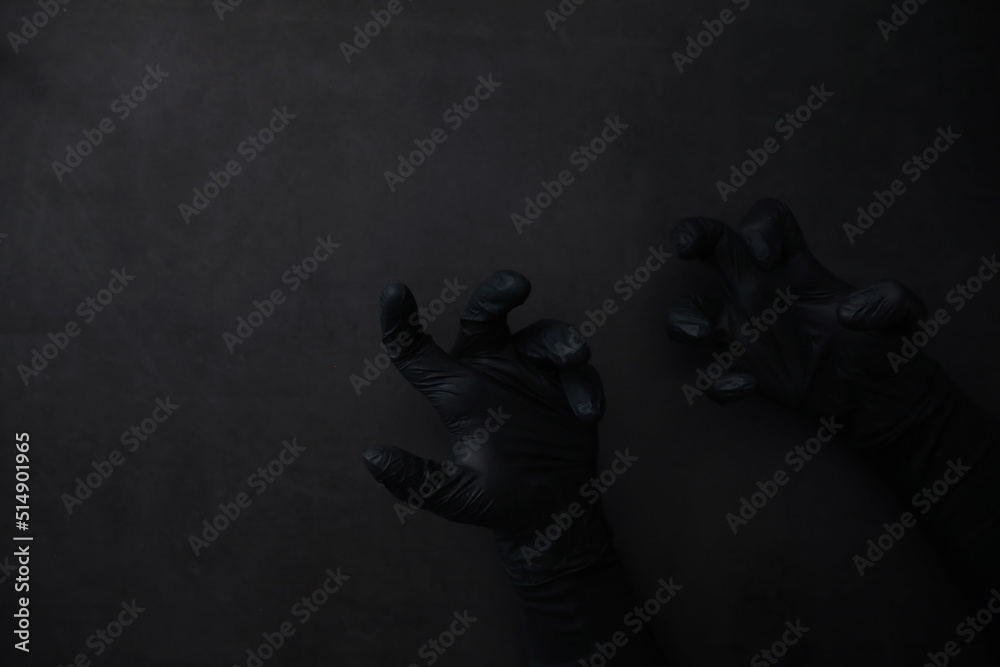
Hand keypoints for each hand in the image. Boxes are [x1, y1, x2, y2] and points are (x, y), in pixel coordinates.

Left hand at [363, 269, 612, 584]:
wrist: (552, 513)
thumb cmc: (497, 500)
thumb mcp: (455, 495)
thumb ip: (417, 480)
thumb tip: (372, 456)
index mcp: (455, 389)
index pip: (417, 349)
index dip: (401, 319)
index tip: (393, 290)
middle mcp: (491, 371)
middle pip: (486, 315)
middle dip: (499, 292)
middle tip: (520, 285)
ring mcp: (532, 375)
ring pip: (542, 337)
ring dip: (560, 342)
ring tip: (576, 357)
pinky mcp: (567, 387)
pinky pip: (577, 373)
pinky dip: (584, 386)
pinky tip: (586, 414)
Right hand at [668, 197, 946, 447]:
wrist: (873, 395)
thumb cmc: (882, 345)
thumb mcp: (904, 318)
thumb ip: (890, 304)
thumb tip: (851, 312)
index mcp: (795, 265)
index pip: (767, 221)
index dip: (759, 229)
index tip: (767, 260)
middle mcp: (760, 289)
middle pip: (714, 245)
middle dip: (693, 234)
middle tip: (686, 246)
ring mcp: (743, 329)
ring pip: (691, 308)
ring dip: (685, 317)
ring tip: (703, 333)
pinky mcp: (741, 370)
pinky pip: (711, 371)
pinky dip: (720, 381)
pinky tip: (747, 388)